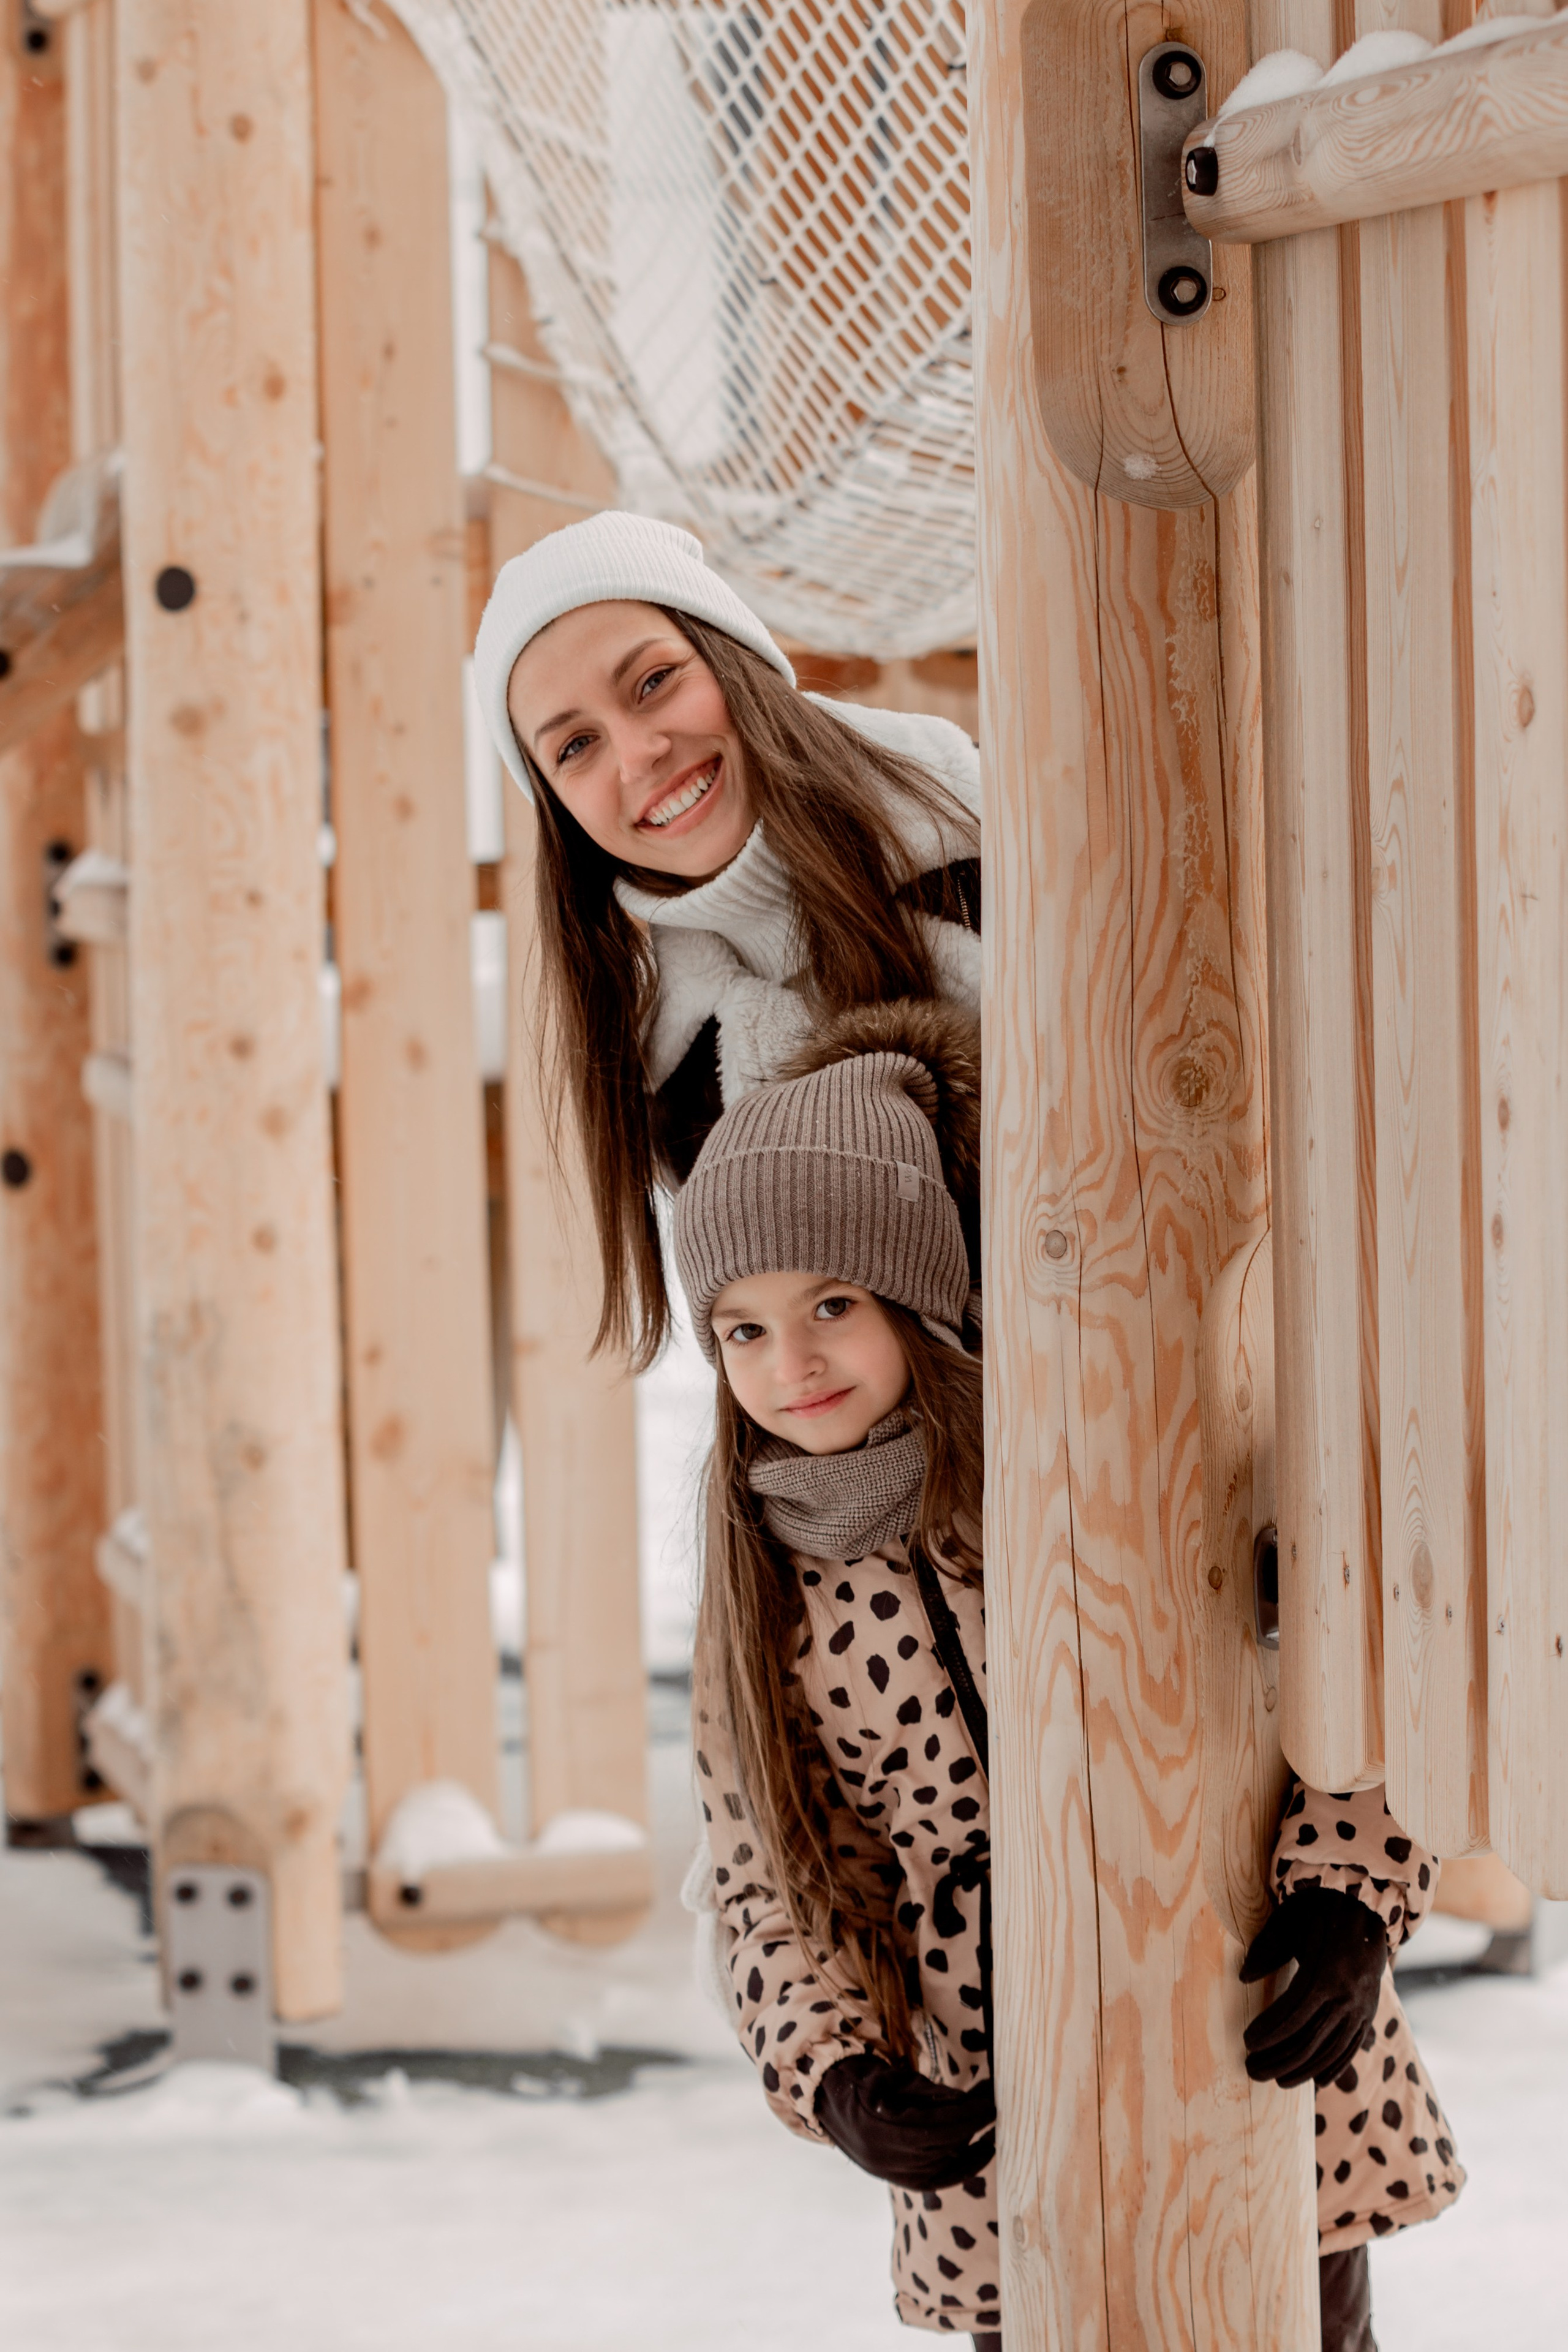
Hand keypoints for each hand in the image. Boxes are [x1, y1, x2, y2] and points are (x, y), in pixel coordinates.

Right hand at [815, 2054, 994, 2190]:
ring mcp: (894, 2173)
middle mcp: (887, 2157)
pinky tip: (985, 2149)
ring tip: (991, 2119)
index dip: (967, 2114)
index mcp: (879, 2126)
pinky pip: (941, 2178)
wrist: (830, 2103)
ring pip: (945, 2160)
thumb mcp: (889, 2077)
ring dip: (972, 2139)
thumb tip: (962, 2102)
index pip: (936, 2125)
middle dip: (974, 2123)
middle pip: (944, 2144)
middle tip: (994, 2102)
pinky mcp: (902, 2181)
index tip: (990, 2101)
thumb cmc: (861, 2080)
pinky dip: (965, 2165)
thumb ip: (925, 2091)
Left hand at [1241, 1887, 1388, 2087]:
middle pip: (1311, 2039)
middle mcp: (1347, 1996)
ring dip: (1303, 2070)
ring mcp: (1361, 2008)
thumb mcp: (1289, 1920)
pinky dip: (1335, 2067)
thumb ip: (1266, 1948)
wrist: (1365, 1909)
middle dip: (1279, 2058)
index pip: (1294, 2013)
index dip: (1270, 2031)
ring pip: (1331, 2050)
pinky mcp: (1369, 2013)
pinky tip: (1317, 2082)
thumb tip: (1243, 1978)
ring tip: (1276, 2080)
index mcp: (1326, 1972)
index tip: (1247, 2041)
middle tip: (1251, 2069)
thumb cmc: (1318, 1912)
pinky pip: (1352, 2047)